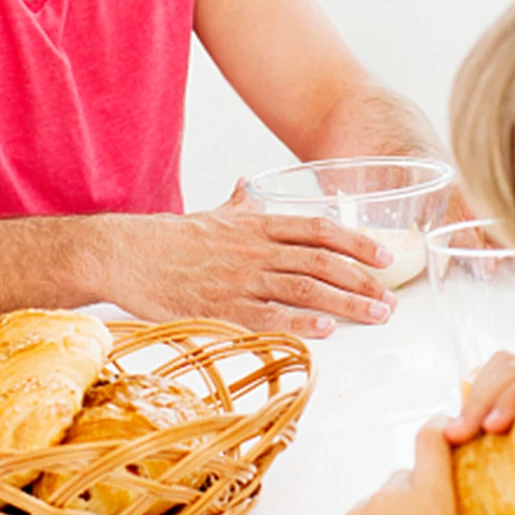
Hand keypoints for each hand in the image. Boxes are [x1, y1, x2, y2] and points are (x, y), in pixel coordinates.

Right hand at [114, 182, 397, 337]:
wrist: (124, 254)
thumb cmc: (166, 238)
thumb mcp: (210, 213)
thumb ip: (238, 202)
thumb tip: (249, 184)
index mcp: (255, 225)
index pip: (318, 230)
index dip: (356, 242)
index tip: (384, 255)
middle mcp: (255, 249)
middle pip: (322, 261)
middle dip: (362, 280)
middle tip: (390, 298)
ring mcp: (240, 279)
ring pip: (305, 289)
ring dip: (346, 303)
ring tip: (375, 315)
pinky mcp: (221, 308)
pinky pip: (268, 316)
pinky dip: (300, 323)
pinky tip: (325, 330)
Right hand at [443, 353, 514, 514]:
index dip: (514, 398)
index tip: (493, 427)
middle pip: (511, 370)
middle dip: (482, 400)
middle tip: (460, 434)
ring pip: (496, 374)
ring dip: (472, 401)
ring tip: (455, 434)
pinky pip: (489, 389)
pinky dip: (471, 406)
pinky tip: (461, 431)